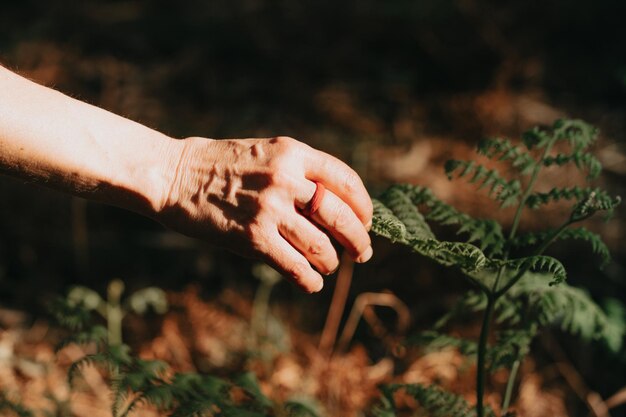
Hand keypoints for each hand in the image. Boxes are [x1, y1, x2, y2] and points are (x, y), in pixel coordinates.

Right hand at [158, 136, 372, 292]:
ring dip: (331, 261)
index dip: (363, 206)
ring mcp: (270, 209)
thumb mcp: (266, 153)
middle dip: (358, 240)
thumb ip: (299, 173)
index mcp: (292, 152)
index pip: (345, 181)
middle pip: (340, 216)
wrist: (175, 175)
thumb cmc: (222, 166)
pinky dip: (310, 279)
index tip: (367, 221)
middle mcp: (286, 178)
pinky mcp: (253, 238)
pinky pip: (294, 266)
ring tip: (330, 265)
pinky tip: (312, 283)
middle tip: (363, 253)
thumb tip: (336, 207)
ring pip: (320, 245)